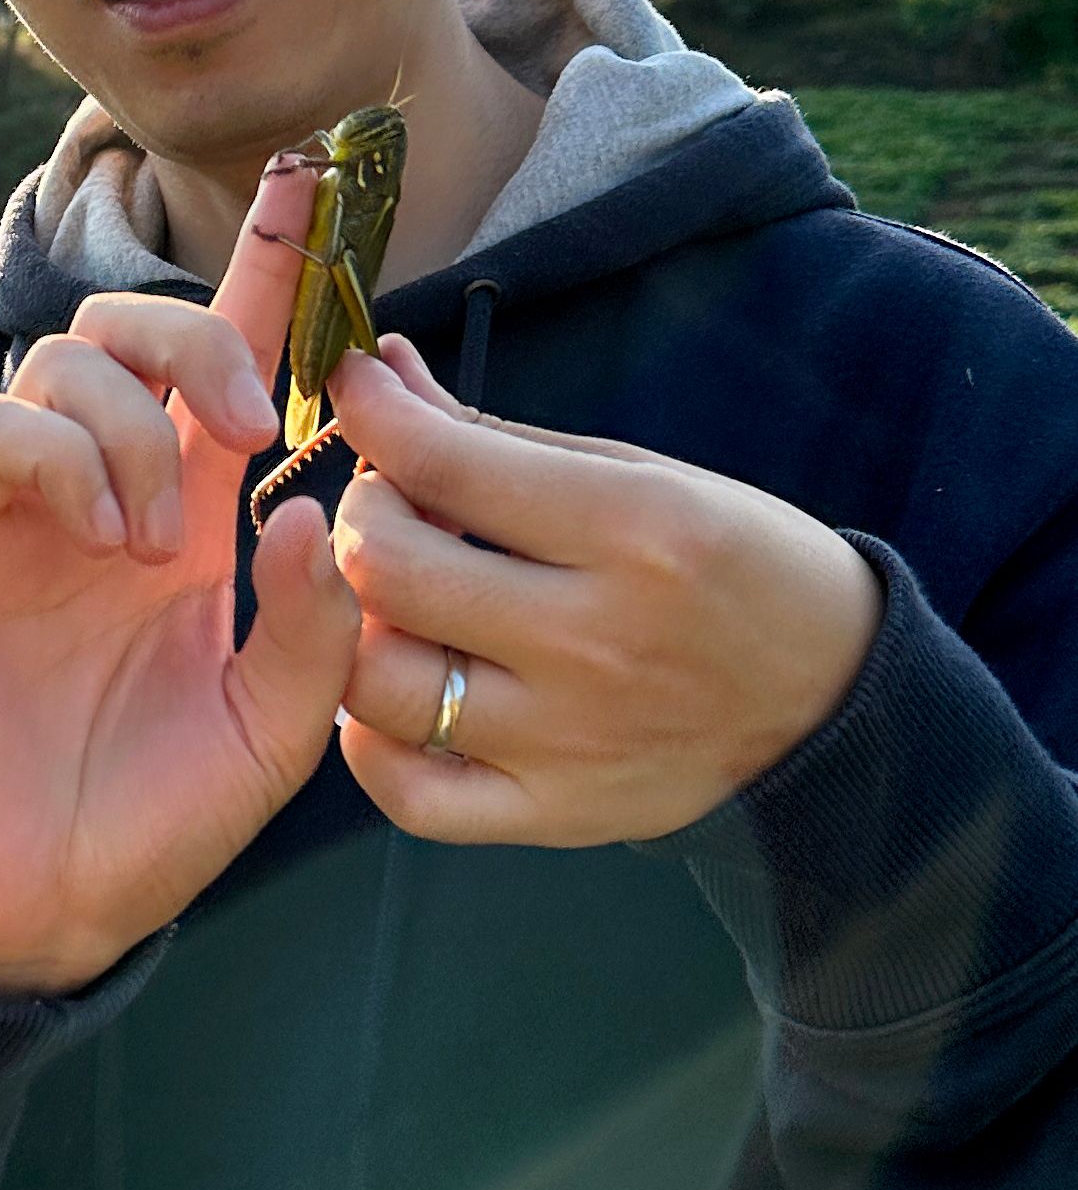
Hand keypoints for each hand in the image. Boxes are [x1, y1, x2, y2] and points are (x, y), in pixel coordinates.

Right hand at [0, 156, 360, 997]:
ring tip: (160, 536)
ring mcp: (28, 499)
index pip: (237, 353)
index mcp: (195, 505)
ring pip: (69, 356)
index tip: (319, 177)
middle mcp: (112, 478)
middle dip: (208, 334)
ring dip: (136, 420)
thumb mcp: (277, 727)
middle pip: (142, 320)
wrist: (40, 903)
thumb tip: (308, 507)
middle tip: (254, 428)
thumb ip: (314, 623)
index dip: (272, 263)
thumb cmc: (159, 813)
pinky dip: (62, 453)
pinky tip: (102, 534)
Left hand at [327, 335, 885, 845]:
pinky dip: (374, 741)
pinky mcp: (561, 814)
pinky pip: (413, 793)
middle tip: (385, 497)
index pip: (441, 461)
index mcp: (629, 528)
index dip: (369, 407)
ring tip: (391, 594)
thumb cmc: (736, 561)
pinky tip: (396, 689)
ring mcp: (570, 740)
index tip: (353, 384)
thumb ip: (494, 435)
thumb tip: (384, 375)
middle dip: (357, 509)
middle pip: (388, 568)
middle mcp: (593, 640)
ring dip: (356, 621)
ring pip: (380, 682)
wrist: (836, 698)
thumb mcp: (638, 470)